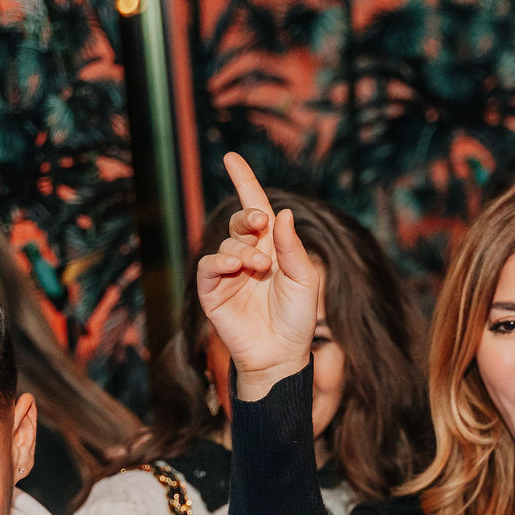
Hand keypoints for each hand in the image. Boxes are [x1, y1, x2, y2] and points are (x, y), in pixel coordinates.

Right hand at [195, 153, 319, 399]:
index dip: (244, 182)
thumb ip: (292, 247)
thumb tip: (281, 213)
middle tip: (260, 222)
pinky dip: (220, 262)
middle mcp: (248, 256)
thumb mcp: (304, 280)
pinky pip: (209, 266)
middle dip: (248, 215)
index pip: (256, 209)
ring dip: (242, 249)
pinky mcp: (212, 292)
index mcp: (272, 248)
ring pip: (226, 244)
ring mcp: (228, 274)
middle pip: (240, 221)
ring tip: (260, 266)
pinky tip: (236, 267)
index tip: (231, 157)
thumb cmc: (297, 320)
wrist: (281, 356)